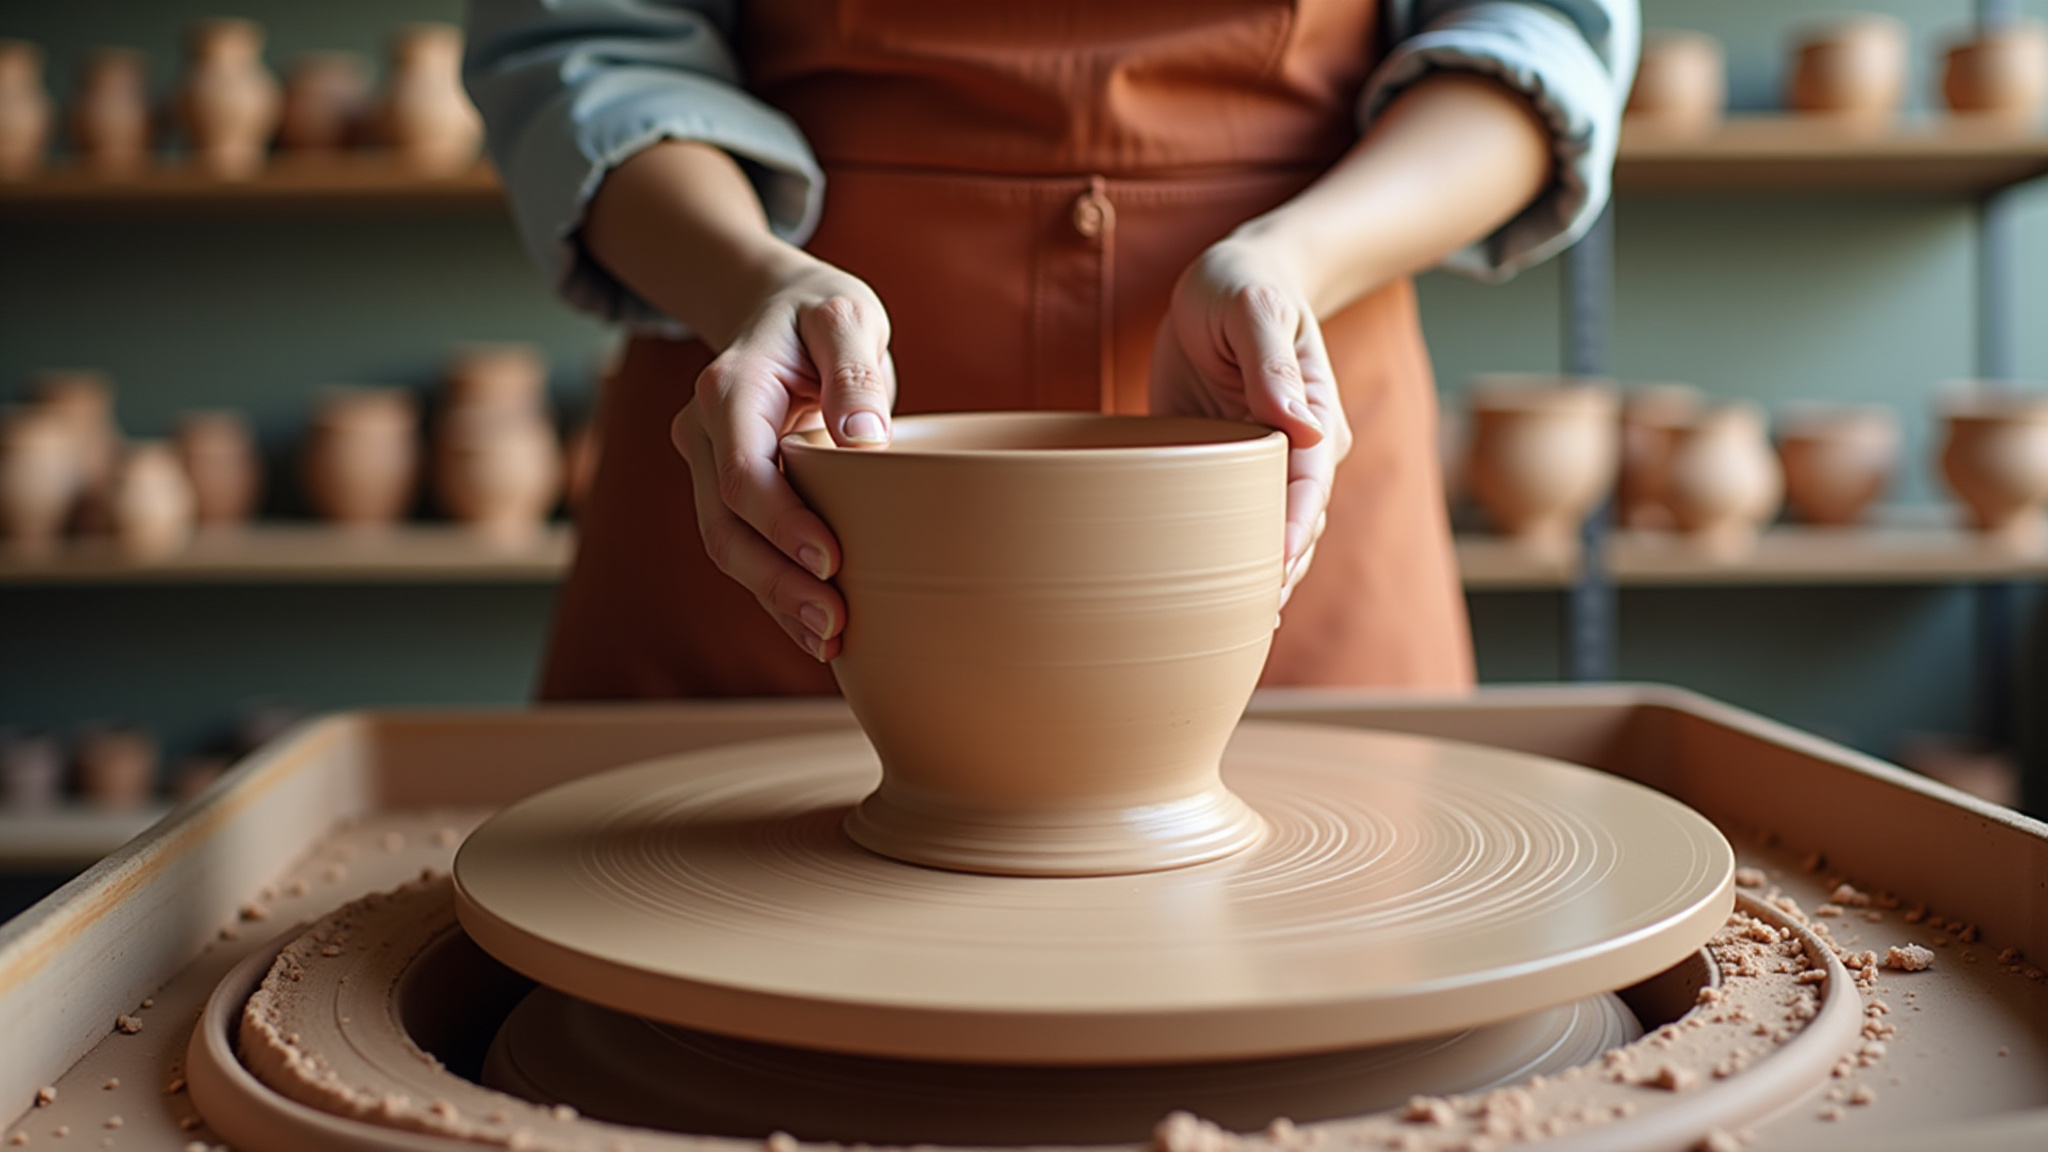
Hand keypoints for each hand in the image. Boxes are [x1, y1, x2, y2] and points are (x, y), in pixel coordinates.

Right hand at [670, 254, 895, 660]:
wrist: (778, 310)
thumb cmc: (821, 313)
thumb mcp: (846, 316)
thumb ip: (854, 370)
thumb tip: (866, 443)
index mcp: (728, 389)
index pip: (745, 472)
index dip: (783, 524)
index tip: (833, 559)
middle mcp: (703, 432)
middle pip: (726, 525)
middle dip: (776, 581)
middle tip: (834, 624)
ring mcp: (708, 466)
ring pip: (727, 547)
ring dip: (774, 599)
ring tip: (829, 640)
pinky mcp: (728, 491)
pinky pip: (743, 549)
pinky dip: (774, 591)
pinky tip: (812, 629)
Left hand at [1150, 238, 1350, 607]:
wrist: (1227, 281)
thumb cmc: (1242, 284)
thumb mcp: (1252, 309)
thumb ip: (1271, 362)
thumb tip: (1298, 424)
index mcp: (1314, 415)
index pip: (1310, 485)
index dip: (1295, 528)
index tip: (1277, 568)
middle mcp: (1298, 448)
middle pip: (1297, 523)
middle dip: (1281, 571)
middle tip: (1251, 619)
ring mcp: (1263, 463)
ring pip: (1270, 532)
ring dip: (1261, 576)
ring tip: (1239, 627)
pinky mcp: (1228, 467)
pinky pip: (1234, 520)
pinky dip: (1229, 557)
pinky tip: (1214, 597)